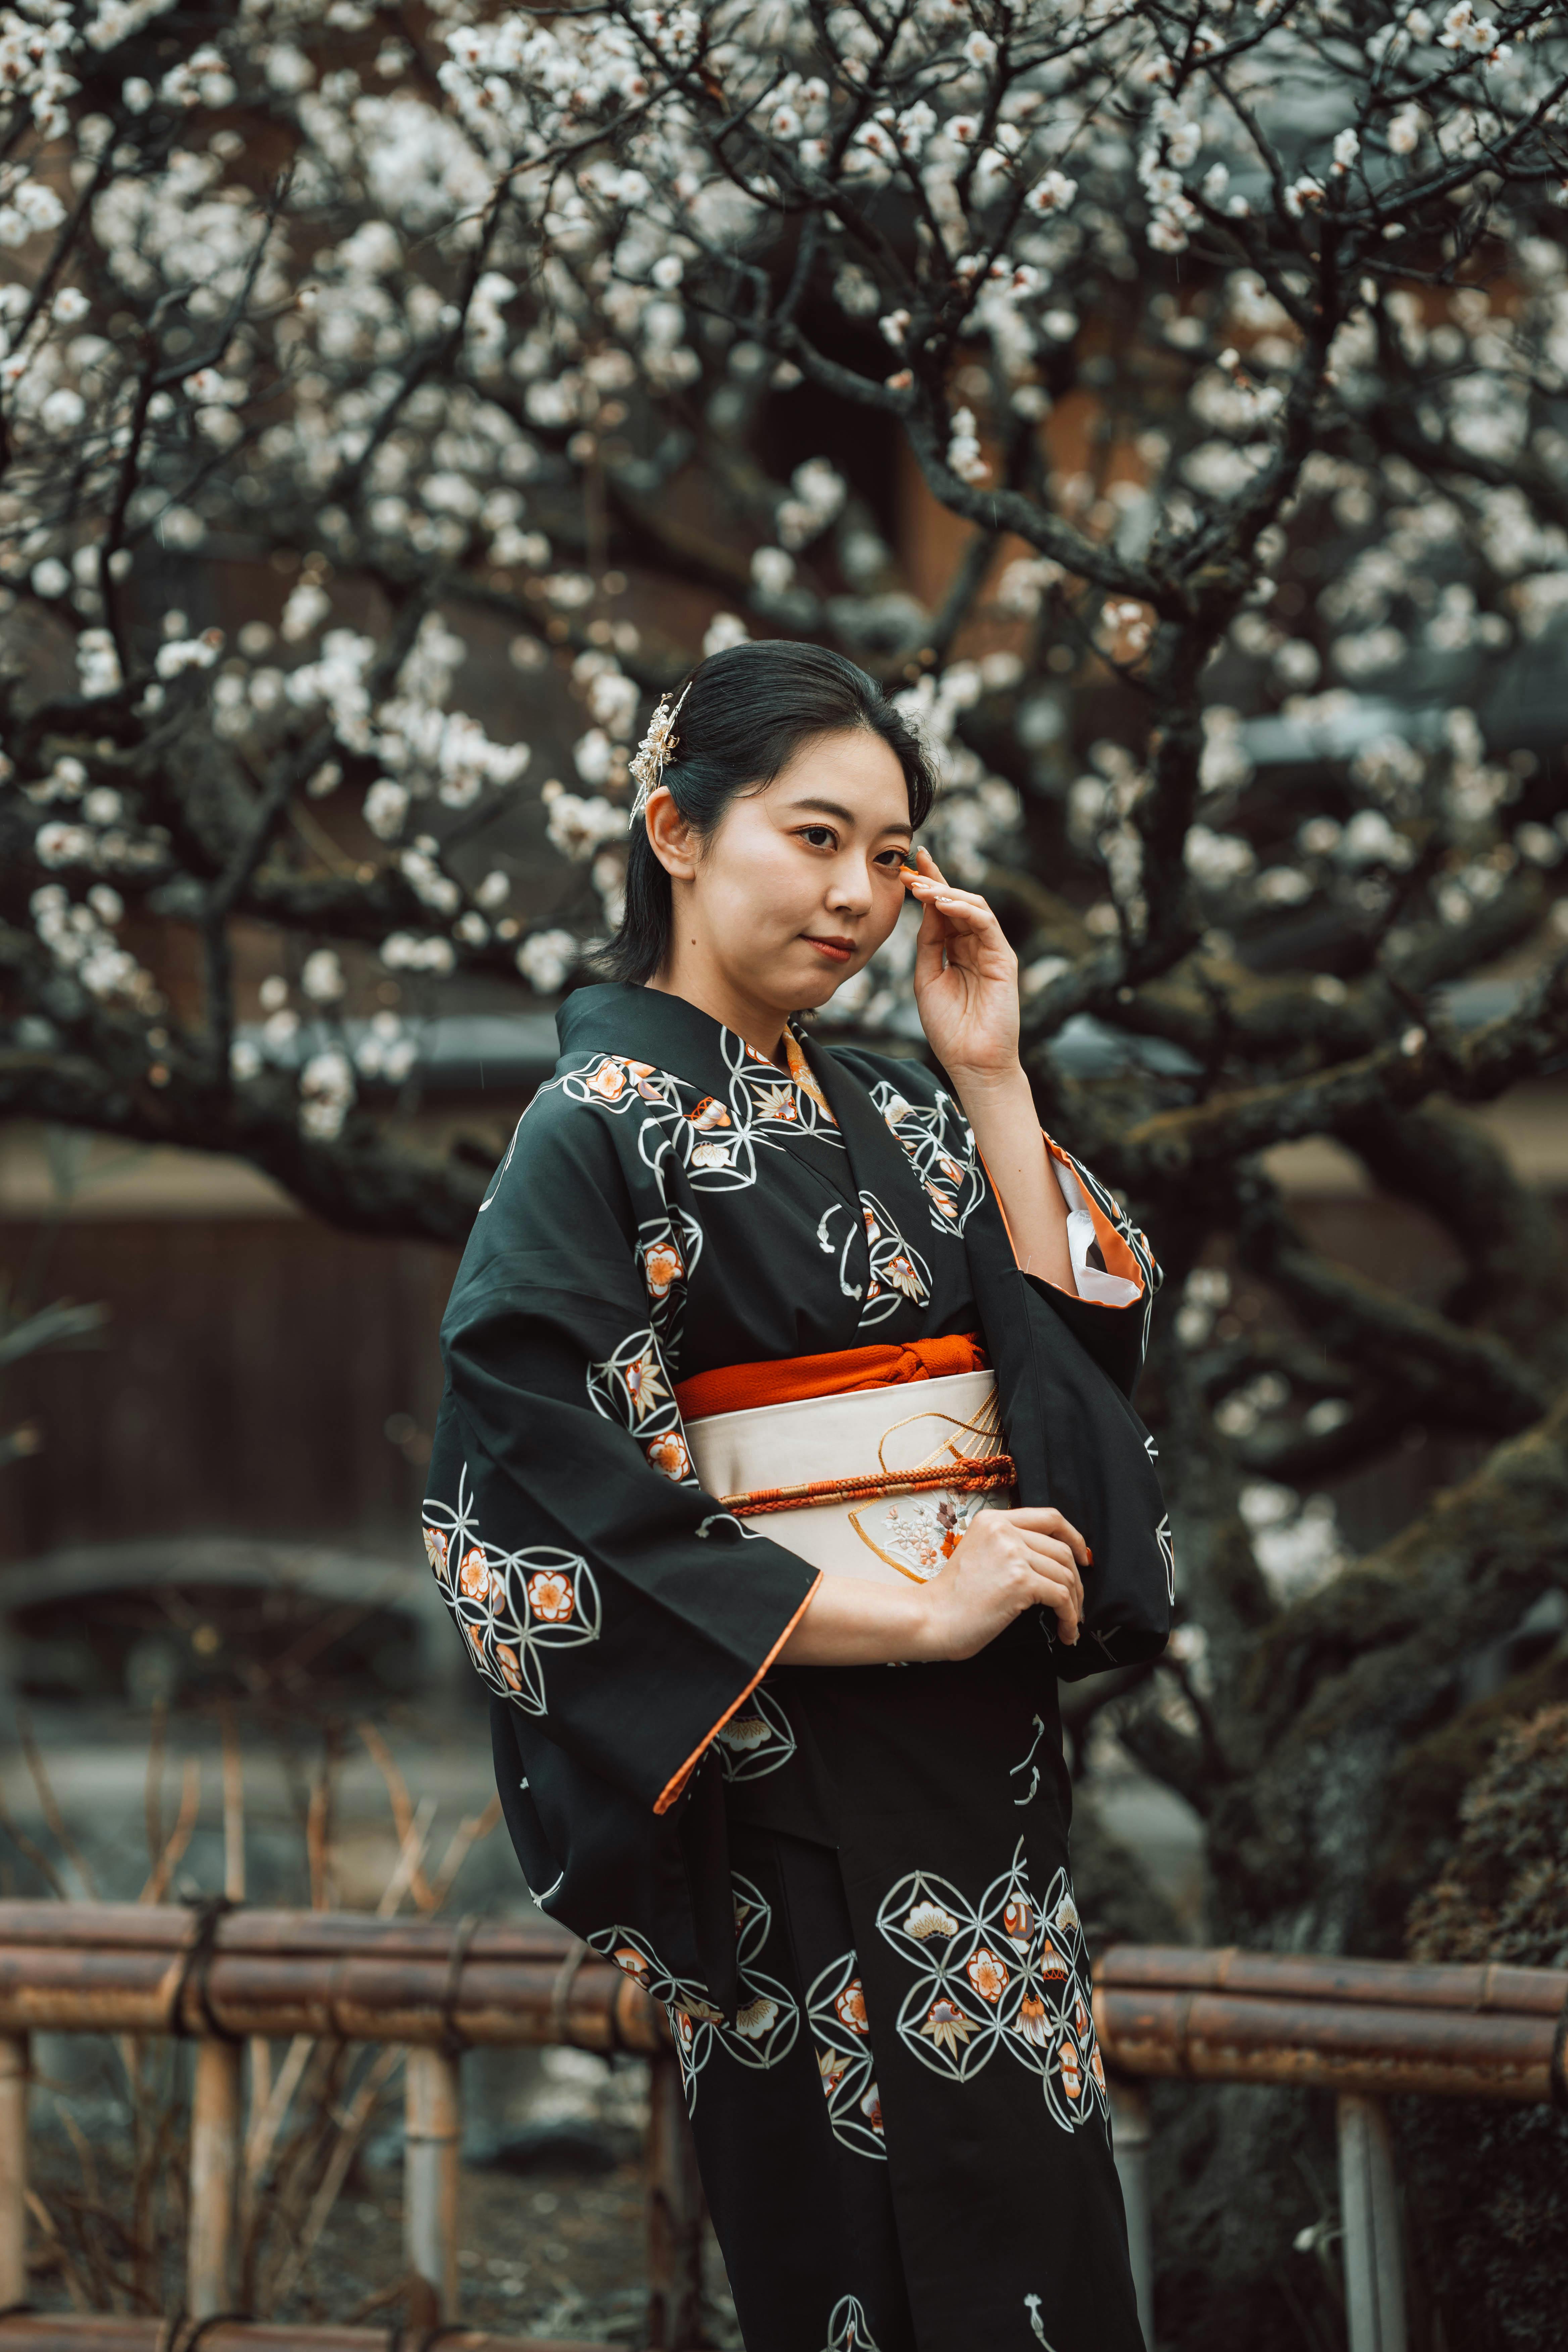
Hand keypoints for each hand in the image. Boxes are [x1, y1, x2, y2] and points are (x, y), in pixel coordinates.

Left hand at [903, 844, 1019, 1084]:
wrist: (970, 1061)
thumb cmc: (949, 1027)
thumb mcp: (926, 978)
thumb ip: (928, 943)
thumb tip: (924, 908)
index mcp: (955, 949)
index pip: (942, 910)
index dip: (928, 886)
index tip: (907, 867)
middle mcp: (975, 945)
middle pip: (957, 901)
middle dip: (935, 881)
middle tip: (912, 868)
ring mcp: (991, 950)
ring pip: (973, 907)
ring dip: (947, 893)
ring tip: (922, 889)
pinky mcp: (1004, 958)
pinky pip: (986, 924)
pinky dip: (965, 910)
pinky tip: (944, 904)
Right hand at [909, 1505, 1087, 1661]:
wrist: (932, 1618)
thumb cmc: (954, 1597)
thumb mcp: (979, 1553)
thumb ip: (1010, 1547)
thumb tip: (1054, 1561)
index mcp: (993, 1519)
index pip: (1049, 1517)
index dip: (1074, 1537)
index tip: (1083, 1557)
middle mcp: (1004, 1530)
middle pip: (1062, 1550)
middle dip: (1076, 1580)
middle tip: (1076, 1603)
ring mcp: (1013, 1554)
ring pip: (1065, 1575)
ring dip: (1074, 1603)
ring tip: (1070, 1623)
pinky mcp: (1020, 1581)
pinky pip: (1061, 1597)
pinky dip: (1070, 1617)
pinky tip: (1065, 1631)